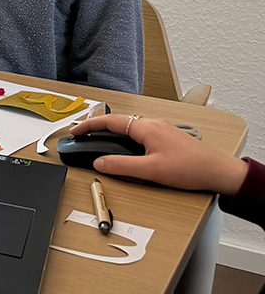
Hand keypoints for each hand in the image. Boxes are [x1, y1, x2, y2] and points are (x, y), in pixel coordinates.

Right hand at [71, 114, 248, 194]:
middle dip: (97, 128)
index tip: (75, 131)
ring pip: (129, 127)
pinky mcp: (167, 138)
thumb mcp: (150, 170)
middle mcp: (153, 124)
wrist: (218, 172)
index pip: (110, 121)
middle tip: (82, 136)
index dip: (89, 125)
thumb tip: (100, 162)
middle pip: (118, 122)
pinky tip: (125, 149)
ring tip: (98, 142)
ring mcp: (161, 130)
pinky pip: (140, 133)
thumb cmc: (191, 168)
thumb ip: (121, 165)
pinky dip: (125, 138)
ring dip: (112, 133)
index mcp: (146, 127)